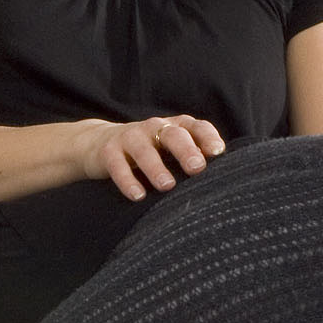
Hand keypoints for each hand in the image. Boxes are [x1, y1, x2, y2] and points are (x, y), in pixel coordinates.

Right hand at [84, 114, 226, 199]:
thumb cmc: (149, 152)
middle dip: (186, 150)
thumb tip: (223, 179)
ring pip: (144, 150)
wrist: (99, 144)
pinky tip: (138, 195)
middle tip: (197, 168)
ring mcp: (131, 137)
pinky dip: (127, 180)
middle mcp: (155, 127)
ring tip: (167, 186)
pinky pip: (118, 165)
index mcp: (176, 127)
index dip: (208, 137)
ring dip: (156, 167)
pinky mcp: (109, 151)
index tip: (218, 152)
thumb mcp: (170, 150)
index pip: (197, 127)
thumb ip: (193, 157)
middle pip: (174, 135)